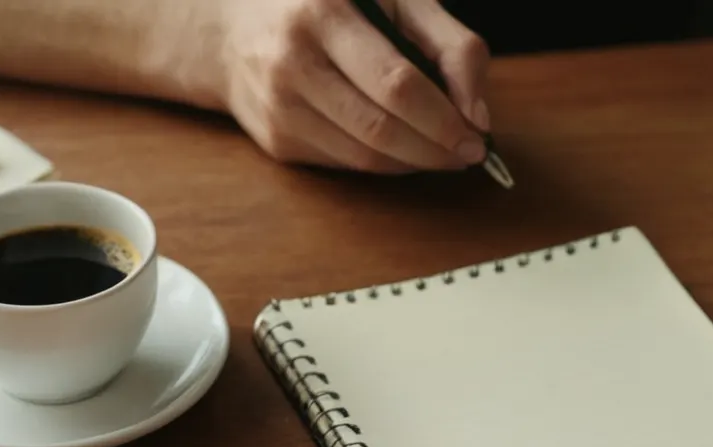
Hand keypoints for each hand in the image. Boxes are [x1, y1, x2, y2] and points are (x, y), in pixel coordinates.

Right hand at [213, 0, 490, 172]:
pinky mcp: (275, 140)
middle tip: (468, 153)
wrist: (235, 25)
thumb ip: (453, 46)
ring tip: (442, 152)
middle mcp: (293, 59)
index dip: (443, 120)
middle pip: (380, 129)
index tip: (476, 138)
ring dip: (414, 163)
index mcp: (325, 11)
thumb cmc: (333, 6)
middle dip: (435, 150)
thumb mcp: (398, 1)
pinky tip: (401, 149)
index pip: (396, 84)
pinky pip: (345, 166)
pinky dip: (384, 165)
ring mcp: (278, 105)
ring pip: (364, 158)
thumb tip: (477, 116)